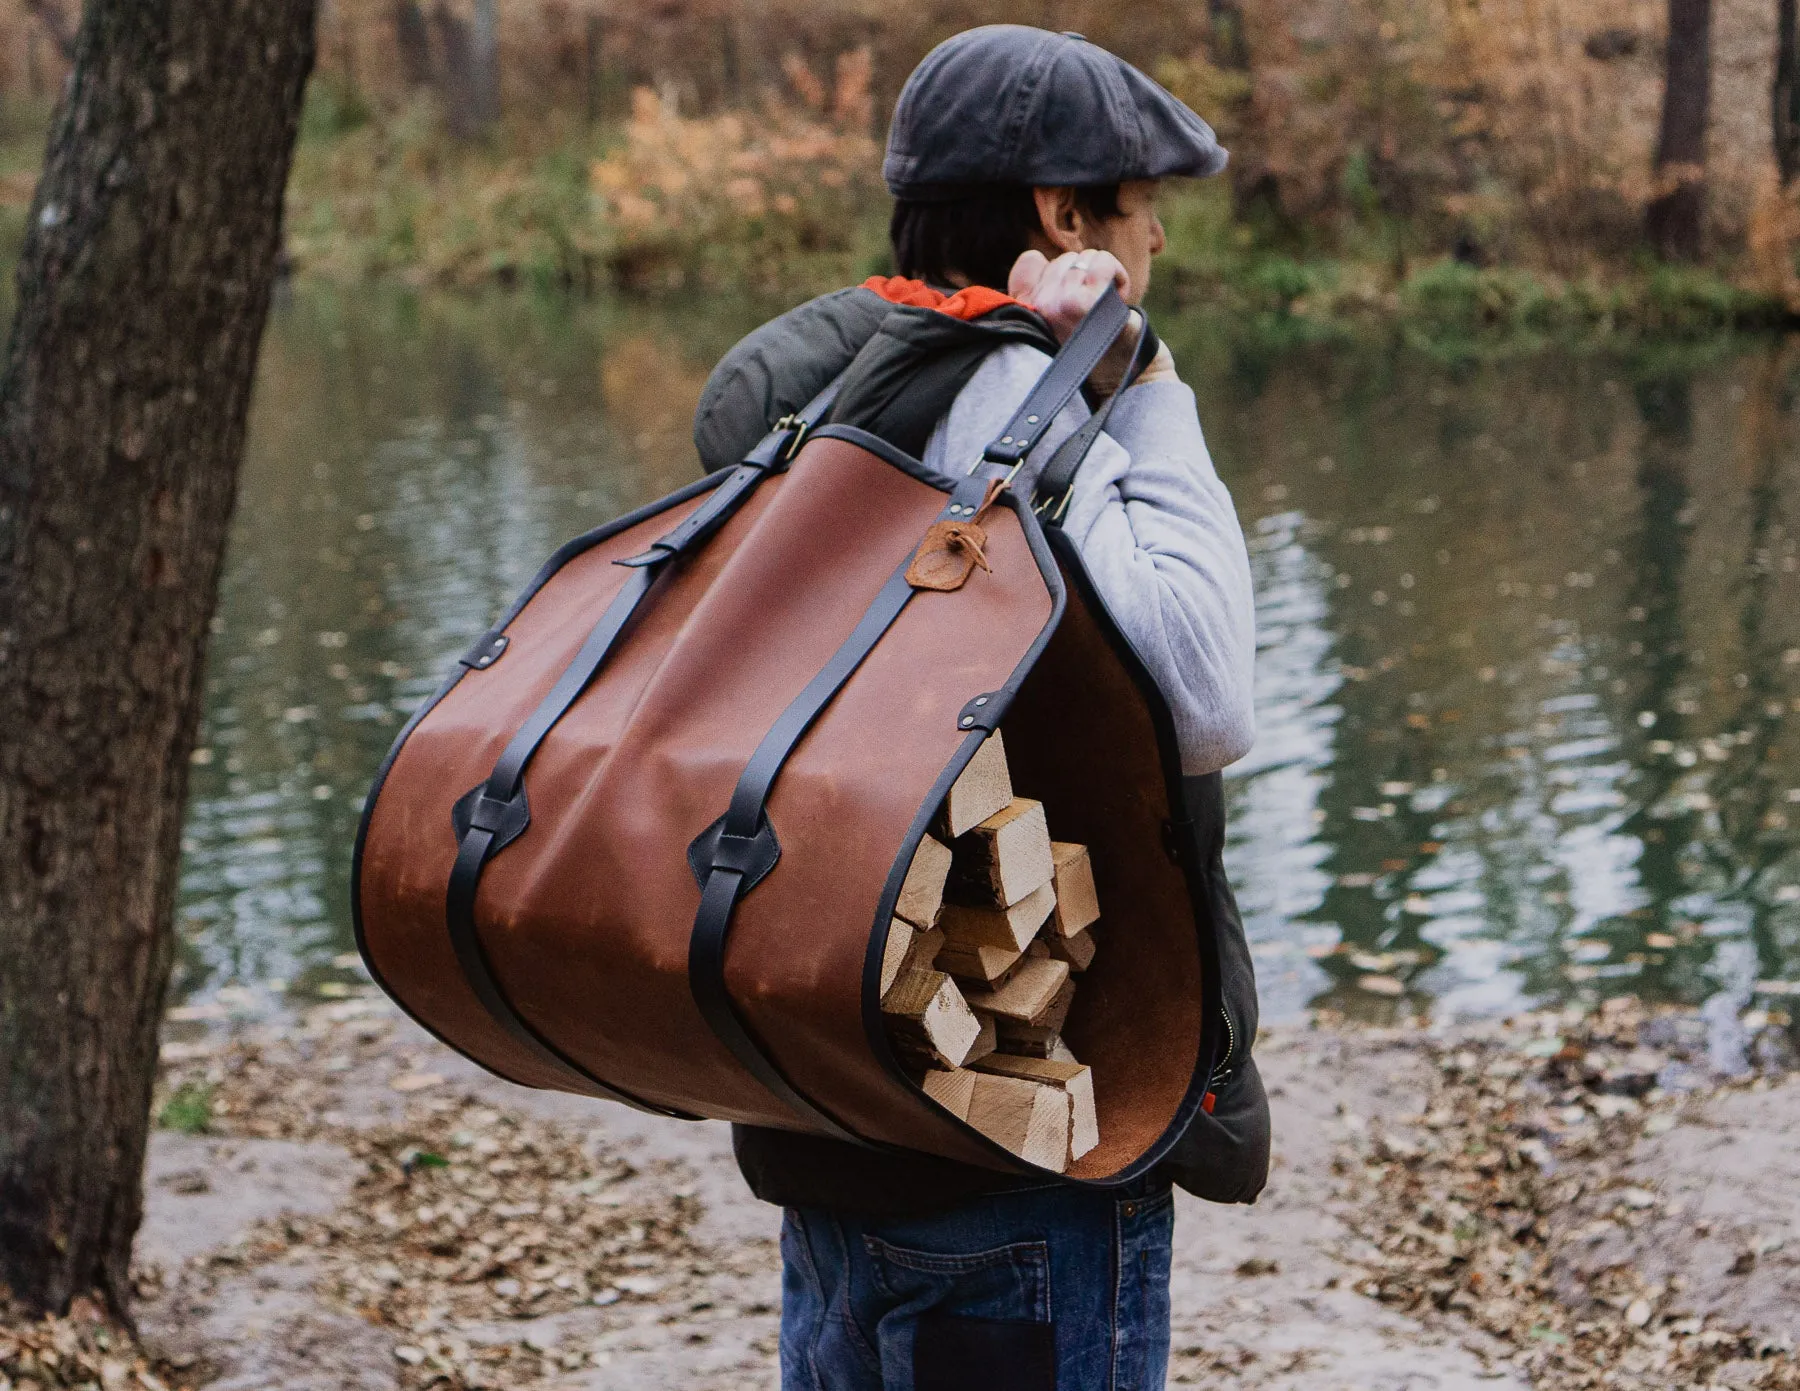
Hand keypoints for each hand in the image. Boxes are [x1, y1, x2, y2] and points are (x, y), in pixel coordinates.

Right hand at [1009, 248, 1173, 393]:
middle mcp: (1034, 309)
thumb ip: (1033, 287)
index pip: (1031, 263)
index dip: (1063, 278)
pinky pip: (1103, 262)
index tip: (1074, 307)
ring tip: (1106, 310)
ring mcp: (1057, 306)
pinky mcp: (1084, 303)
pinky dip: (1118, 275)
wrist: (1124, 379)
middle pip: (1064, 260)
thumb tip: (1034, 257)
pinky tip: (1119, 299)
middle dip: (1085, 278)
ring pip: (1086, 259)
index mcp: (1022, 312)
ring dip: (1104, 280)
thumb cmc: (1093, 349)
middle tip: (1094, 312)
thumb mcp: (1055, 317)